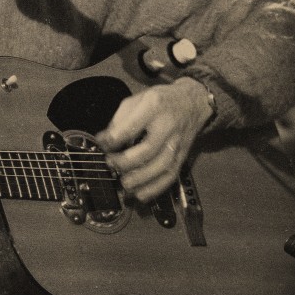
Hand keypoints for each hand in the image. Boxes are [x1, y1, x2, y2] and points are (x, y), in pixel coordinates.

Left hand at [97, 78, 213, 204]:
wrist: (192, 103)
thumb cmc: (161, 101)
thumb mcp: (136, 100)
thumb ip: (118, 121)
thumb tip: (103, 141)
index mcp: (154, 107)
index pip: (131, 127)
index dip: (112, 140)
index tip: (102, 145)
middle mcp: (167, 126)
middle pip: (147, 150)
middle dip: (124, 162)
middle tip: (110, 163)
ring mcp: (177, 143)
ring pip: (160, 167)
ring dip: (139, 180)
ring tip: (123, 183)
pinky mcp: (182, 157)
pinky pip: (170, 177)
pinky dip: (154, 189)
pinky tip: (140, 194)